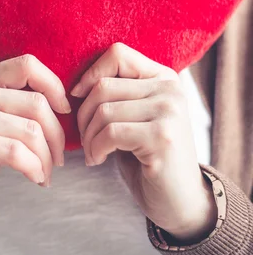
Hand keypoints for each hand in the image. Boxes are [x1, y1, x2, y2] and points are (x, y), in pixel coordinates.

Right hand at [0, 55, 70, 199]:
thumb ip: (21, 102)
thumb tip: (65, 107)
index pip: (27, 65)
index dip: (53, 85)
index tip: (64, 110)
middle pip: (36, 104)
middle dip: (56, 135)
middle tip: (58, 157)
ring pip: (31, 132)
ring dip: (46, 157)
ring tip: (46, 171)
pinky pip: (17, 153)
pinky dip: (34, 168)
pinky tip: (36, 177)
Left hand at [72, 43, 217, 242]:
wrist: (180, 200)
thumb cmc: (148, 156)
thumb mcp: (135, 116)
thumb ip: (118, 93)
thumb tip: (75, 85)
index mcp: (164, 77)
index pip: (118, 54)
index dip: (90, 73)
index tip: (77, 97)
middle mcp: (170, 89)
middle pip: (104, 85)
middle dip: (83, 115)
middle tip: (85, 138)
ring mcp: (169, 112)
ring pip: (104, 110)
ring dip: (88, 136)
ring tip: (92, 151)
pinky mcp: (162, 137)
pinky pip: (110, 133)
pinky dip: (95, 148)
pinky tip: (97, 160)